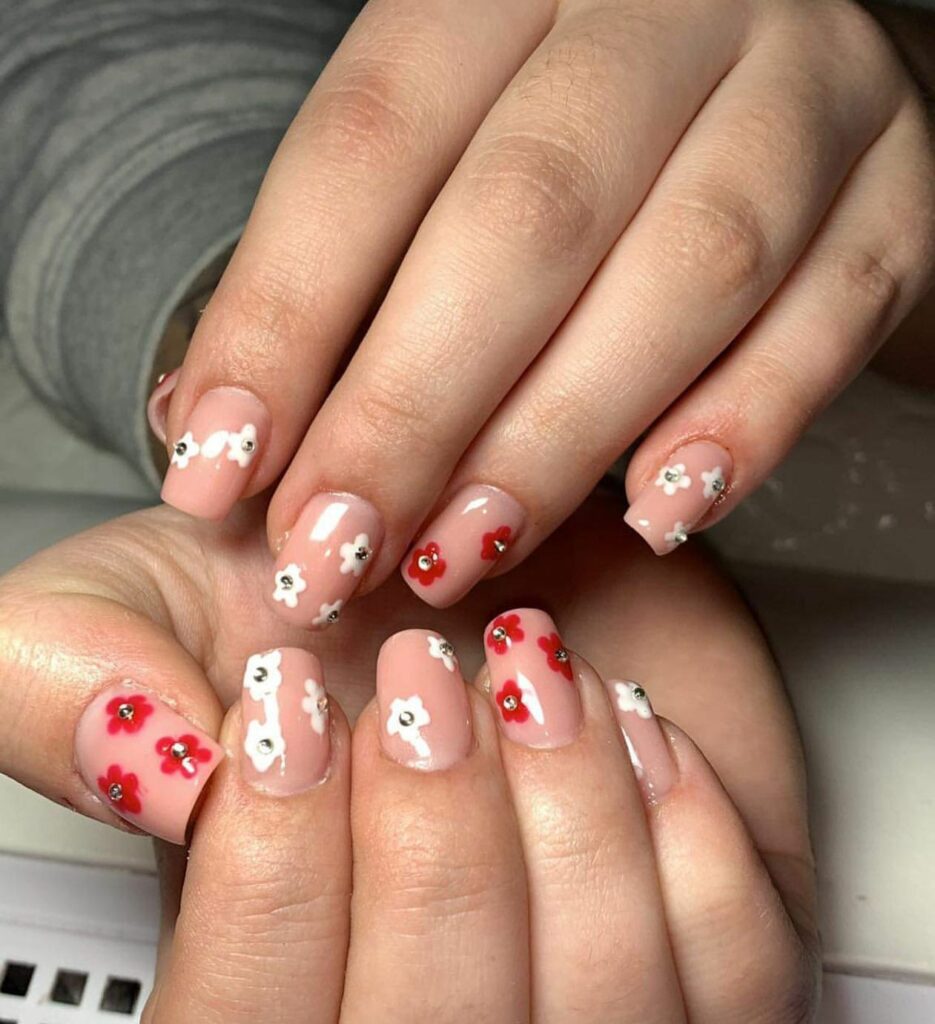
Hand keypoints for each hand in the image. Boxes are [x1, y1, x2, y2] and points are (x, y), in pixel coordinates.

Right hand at [0, 495, 816, 1020]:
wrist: (422, 566)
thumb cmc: (279, 600)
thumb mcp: (119, 616)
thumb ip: (78, 688)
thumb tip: (162, 763)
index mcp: (263, 978)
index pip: (255, 1021)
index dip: (275, 864)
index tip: (293, 700)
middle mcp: (415, 1012)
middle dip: (439, 836)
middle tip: (426, 671)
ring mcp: (570, 998)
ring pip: (607, 1003)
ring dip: (573, 821)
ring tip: (534, 671)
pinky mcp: (689, 956)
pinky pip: (731, 962)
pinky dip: (692, 834)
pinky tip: (631, 723)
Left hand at [154, 0, 933, 623]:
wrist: (780, 93)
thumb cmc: (582, 150)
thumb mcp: (448, 165)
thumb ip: (351, 282)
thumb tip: (223, 432)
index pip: (368, 143)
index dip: (284, 318)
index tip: (220, 468)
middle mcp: (669, 7)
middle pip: (524, 216)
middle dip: (410, 410)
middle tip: (329, 552)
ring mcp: (807, 88)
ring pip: (688, 270)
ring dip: (556, 440)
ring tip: (459, 555)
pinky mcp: (900, 189)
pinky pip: (831, 313)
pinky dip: (742, 426)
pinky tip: (658, 512)